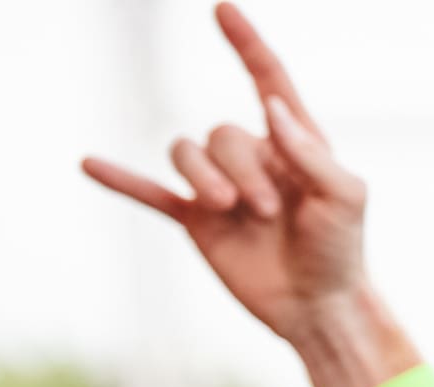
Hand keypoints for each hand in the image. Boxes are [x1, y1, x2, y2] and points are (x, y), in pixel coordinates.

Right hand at [82, 3, 367, 344]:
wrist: (317, 308)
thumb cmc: (341, 251)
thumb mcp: (345, 196)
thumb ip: (309, 152)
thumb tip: (271, 106)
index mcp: (292, 142)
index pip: (267, 81)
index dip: (247, 45)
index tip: (223, 10)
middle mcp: (253, 159)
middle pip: (222, 134)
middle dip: (242, 169)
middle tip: (269, 213)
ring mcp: (221, 189)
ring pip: (188, 154)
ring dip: (205, 178)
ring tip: (231, 211)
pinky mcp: (199, 223)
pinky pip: (152, 194)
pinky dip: (122, 180)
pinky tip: (88, 164)